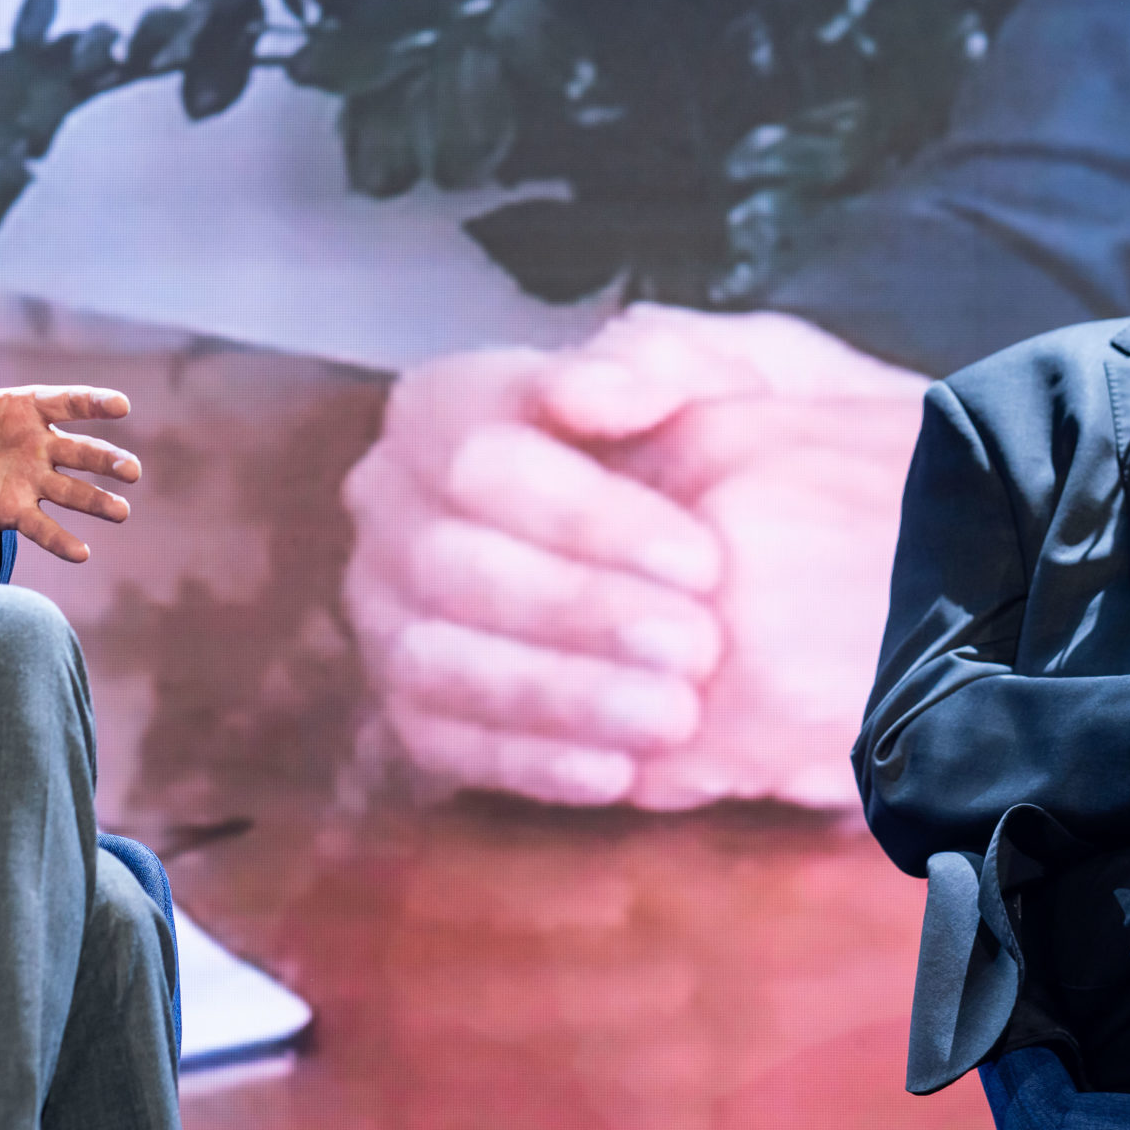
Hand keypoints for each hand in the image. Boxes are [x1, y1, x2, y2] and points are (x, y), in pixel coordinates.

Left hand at [0, 384, 140, 562]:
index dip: (92, 402)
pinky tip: (82, 554)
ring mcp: (31, 480)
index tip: (122, 406)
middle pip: (79, 450)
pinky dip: (60, 540)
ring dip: (97, 501)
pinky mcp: (17, 511)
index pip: (64, 402)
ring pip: (71, 490)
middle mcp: (37, 444)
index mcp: (22, 410)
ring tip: (122, 512)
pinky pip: (42, 527)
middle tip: (131, 471)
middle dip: (105, 460)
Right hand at [343, 304, 922, 807]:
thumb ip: (673, 358)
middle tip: (695, 644)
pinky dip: (530, 761)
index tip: (700, 556)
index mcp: (444, 408)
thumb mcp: (728, 371)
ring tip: (671, 716)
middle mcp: (392, 506)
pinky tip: (619, 772)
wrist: (741, 541)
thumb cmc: (720, 444)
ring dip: (554, 693)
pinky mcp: (409, 705)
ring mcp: (388, 610)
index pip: (478, 452)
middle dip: (577, 609)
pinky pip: (442, 744)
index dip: (584, 512)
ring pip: (433, 658)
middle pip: (449, 559)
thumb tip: (613, 383)